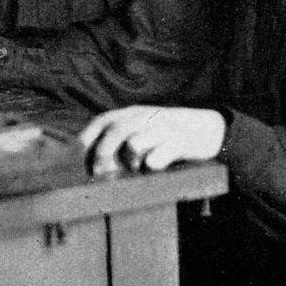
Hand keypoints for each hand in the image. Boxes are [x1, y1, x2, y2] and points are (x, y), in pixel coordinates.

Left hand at [79, 105, 225, 175]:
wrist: (208, 128)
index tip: (77, 154)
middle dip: (103, 152)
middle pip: (117, 130)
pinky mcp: (179, 142)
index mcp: (134, 113)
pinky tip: (153, 168)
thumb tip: (95, 159)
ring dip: (129, 160)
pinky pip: (160, 154)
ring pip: (135, 142)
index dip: (88, 136)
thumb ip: (124, 136)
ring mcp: (162, 129)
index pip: (104, 120)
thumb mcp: (145, 127)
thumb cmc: (168, 134)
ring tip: (134, 169)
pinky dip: (152, 163)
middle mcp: (146, 117)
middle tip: (99, 171)